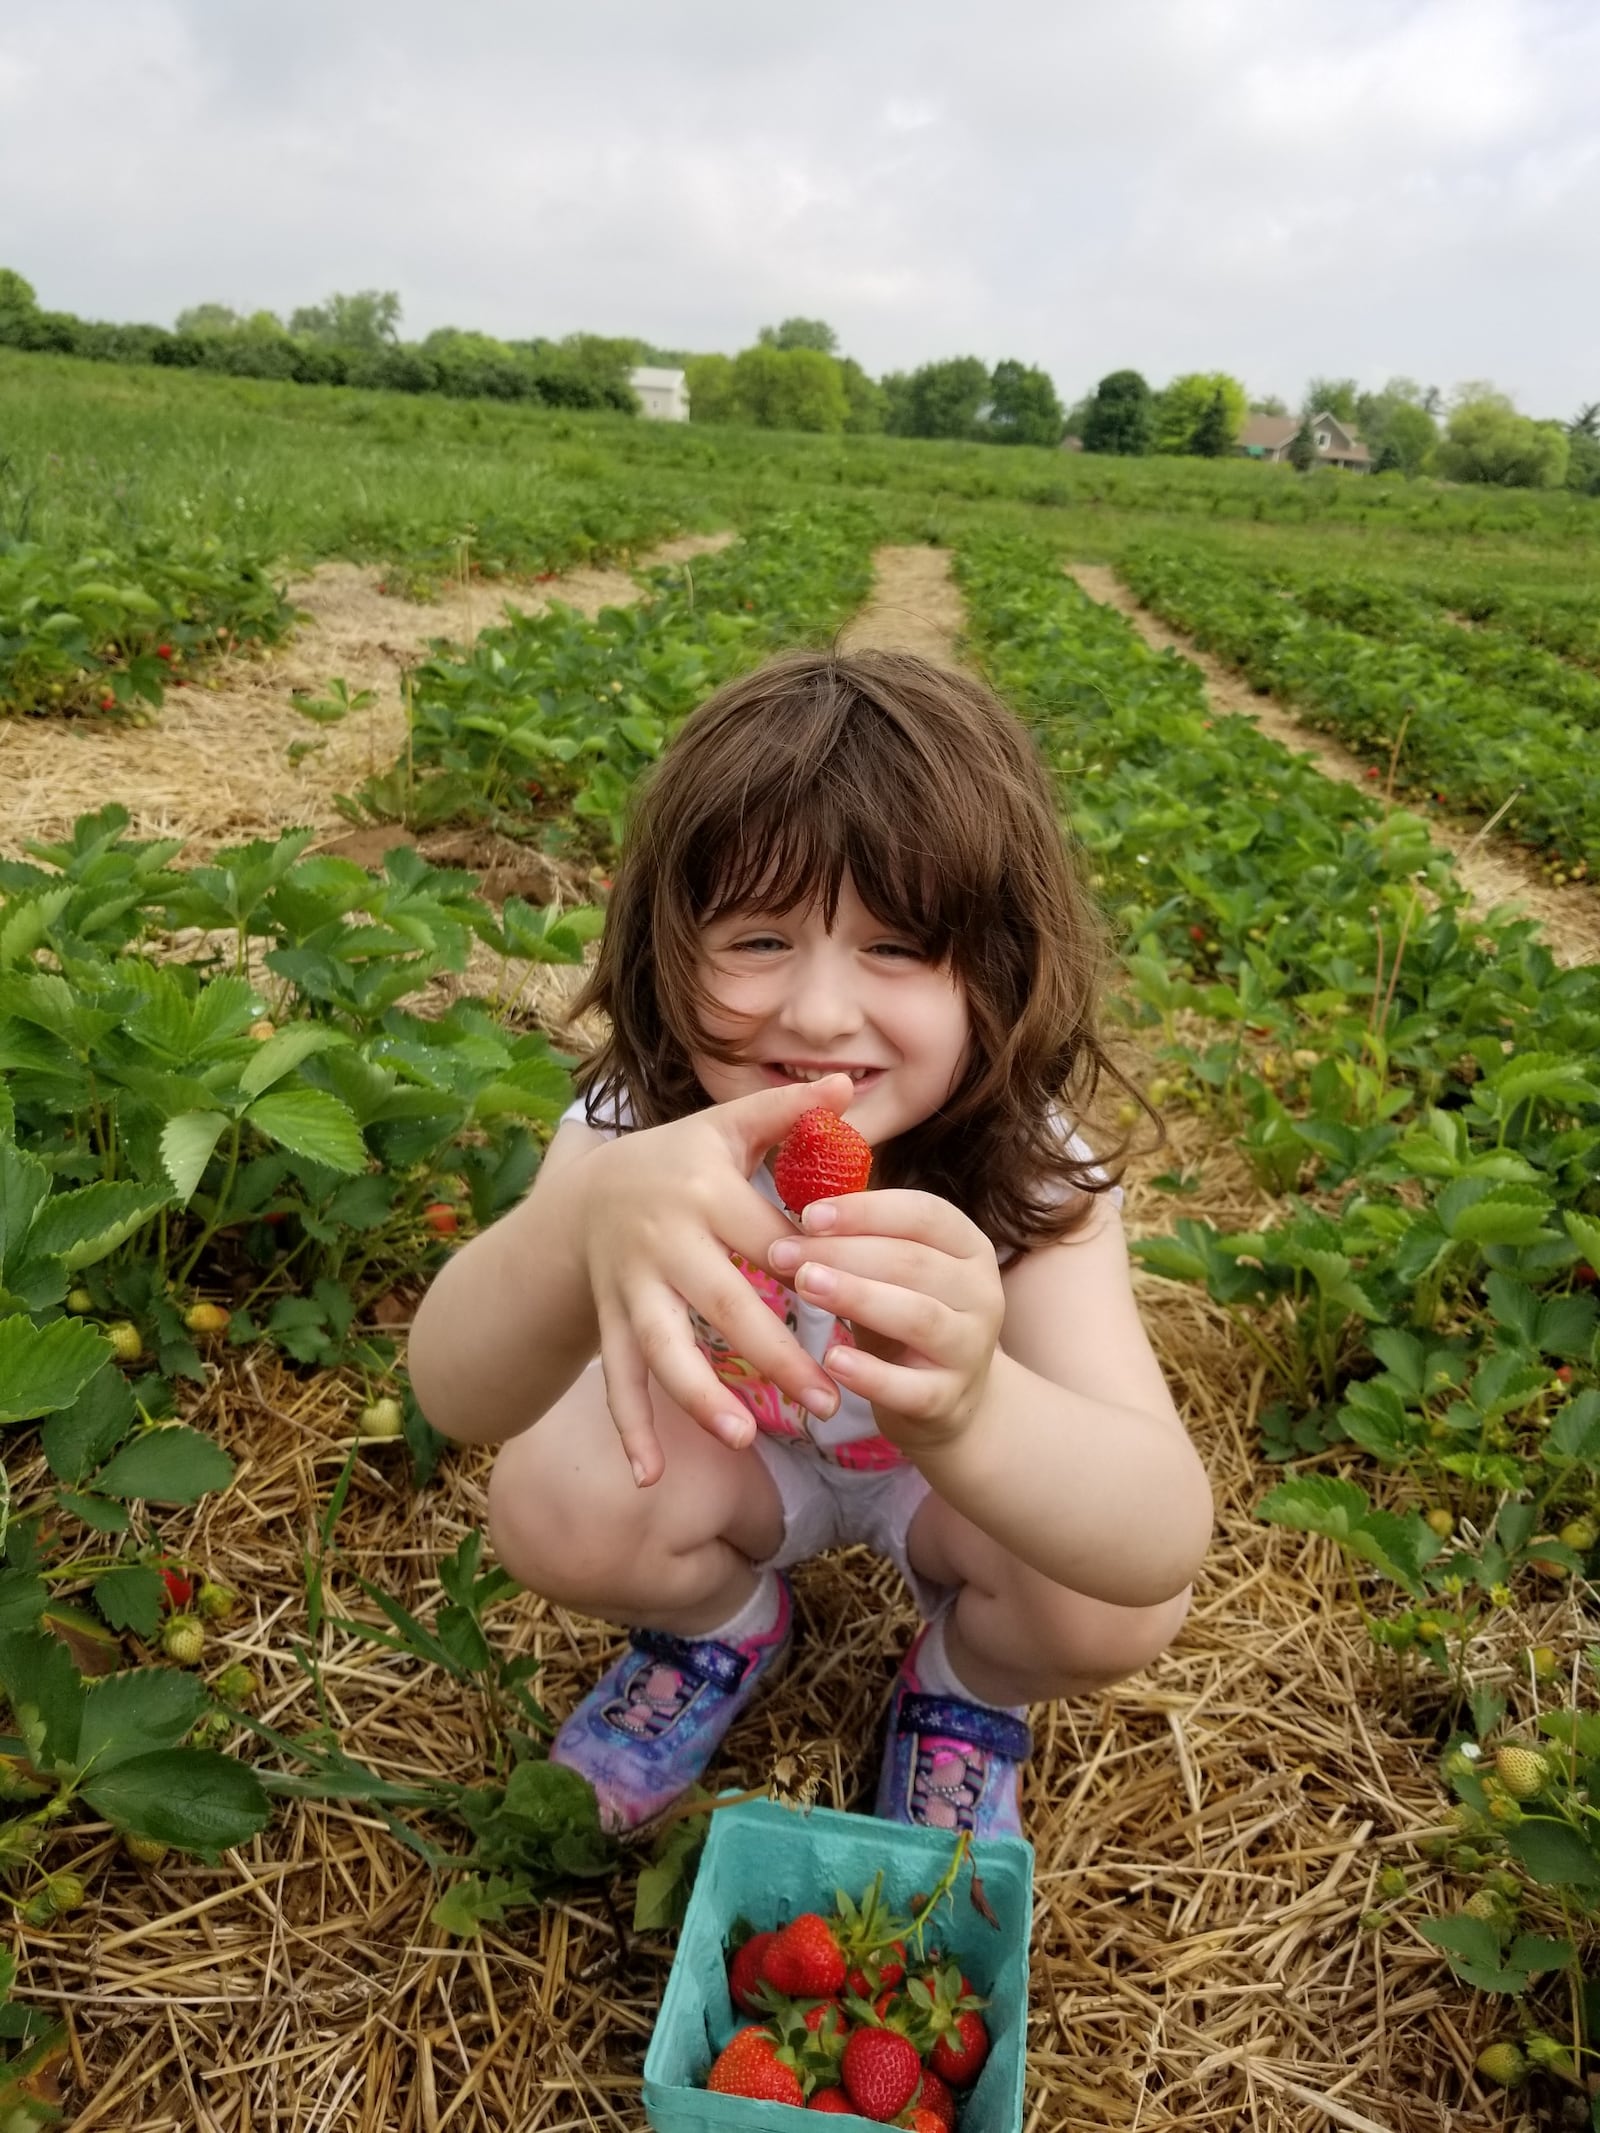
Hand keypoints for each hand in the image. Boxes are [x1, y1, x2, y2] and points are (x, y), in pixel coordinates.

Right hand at [576, 1072, 857, 1486]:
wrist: (585, 1195)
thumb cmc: (677, 1162)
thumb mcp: (725, 1128)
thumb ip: (787, 1114)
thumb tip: (849, 1086)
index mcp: (703, 1191)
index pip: (764, 1237)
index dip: (807, 1269)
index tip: (852, 1302)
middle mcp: (664, 1242)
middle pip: (723, 1304)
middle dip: (776, 1356)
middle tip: (829, 1400)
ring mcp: (630, 1287)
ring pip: (662, 1350)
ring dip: (700, 1397)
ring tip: (745, 1440)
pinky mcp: (609, 1322)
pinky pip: (618, 1380)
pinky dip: (628, 1429)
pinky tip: (650, 1478)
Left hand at [767, 1189, 1004, 1450]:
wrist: (947, 1396)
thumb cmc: (904, 1312)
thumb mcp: (893, 1269)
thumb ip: (862, 1238)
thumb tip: (799, 1207)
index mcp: (969, 1246)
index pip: (925, 1214)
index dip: (866, 1211)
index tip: (808, 1215)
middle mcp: (981, 1293)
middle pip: (914, 1262)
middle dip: (843, 1252)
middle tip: (782, 1252)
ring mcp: (970, 1348)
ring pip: (918, 1317)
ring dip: (857, 1297)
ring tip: (804, 1286)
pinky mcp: (949, 1399)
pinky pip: (910, 1387)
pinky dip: (870, 1374)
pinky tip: (831, 1360)